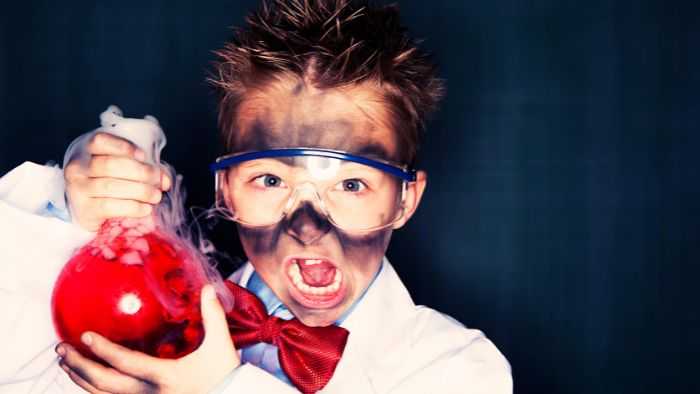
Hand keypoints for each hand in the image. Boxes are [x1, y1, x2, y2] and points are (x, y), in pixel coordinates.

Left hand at [56, 285, 239, 393]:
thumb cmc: (223, 375)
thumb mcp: (220, 345)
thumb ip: (212, 315)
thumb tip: (208, 288)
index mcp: (163, 376)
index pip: (125, 363)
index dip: (103, 350)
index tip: (85, 336)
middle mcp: (148, 392)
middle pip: (103, 383)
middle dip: (79, 367)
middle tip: (62, 350)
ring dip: (80, 380)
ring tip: (66, 364)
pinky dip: (94, 390)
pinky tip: (87, 380)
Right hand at [64, 131, 171, 230]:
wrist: (87, 205)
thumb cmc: (110, 179)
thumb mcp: (124, 166)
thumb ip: (146, 167)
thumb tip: (166, 181)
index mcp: (87, 149)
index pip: (101, 141)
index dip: (123, 147)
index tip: (143, 156)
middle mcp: (78, 166)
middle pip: (109, 165)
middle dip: (140, 172)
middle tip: (157, 180)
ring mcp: (78, 188)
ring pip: (110, 186)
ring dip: (140, 191)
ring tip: (156, 196)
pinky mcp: (84, 209)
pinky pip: (109, 207)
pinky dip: (132, 207)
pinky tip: (146, 208)